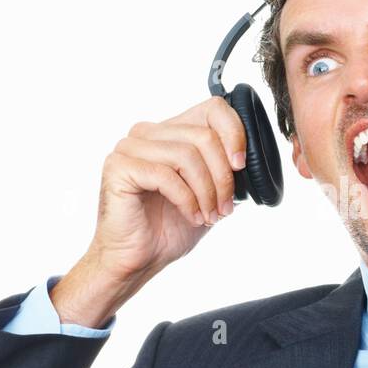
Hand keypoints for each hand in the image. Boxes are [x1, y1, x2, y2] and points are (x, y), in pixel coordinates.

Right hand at [50, 96, 246, 327]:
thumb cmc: (169, 227)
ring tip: (210, 215)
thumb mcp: (208, 193)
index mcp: (170, 132)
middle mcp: (147, 133)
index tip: (241, 166)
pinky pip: (165, 175)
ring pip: (187, 155)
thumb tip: (248, 157)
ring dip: (207, 191)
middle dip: (222, 177)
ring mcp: (129, 147)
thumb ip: (224, 169)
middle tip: (226, 207)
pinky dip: (187, 199)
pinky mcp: (119, 167)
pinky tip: (192, 216)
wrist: (137, 259)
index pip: (212, 109)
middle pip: (203, 136)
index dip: (234, 133)